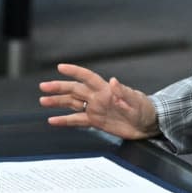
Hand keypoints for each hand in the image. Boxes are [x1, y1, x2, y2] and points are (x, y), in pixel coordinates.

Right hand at [38, 63, 158, 139]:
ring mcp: (96, 109)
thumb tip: (113, 81)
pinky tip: (53, 120)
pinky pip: (77, 120)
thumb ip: (123, 92)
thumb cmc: (145, 110)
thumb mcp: (136, 101)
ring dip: (58, 102)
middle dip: (59, 88)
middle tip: (44, 87)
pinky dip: (65, 121)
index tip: (61, 67)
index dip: (75, 72)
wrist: (148, 125)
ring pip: (73, 104)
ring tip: (43, 101)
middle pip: (75, 90)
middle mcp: (98, 97)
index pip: (88, 77)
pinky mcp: (96, 121)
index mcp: (107, 90)